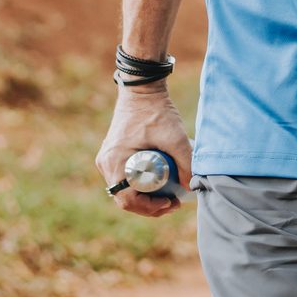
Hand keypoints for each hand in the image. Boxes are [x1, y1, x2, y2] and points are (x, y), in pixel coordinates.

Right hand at [95, 83, 193, 217]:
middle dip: (149, 206)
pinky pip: (124, 178)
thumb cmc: (156, 111)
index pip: (126, 200)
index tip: (171, 202)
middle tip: (173, 203)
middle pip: (124, 198)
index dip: (149, 207)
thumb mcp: (176, 137)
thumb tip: (191, 187)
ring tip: (168, 197)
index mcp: (114, 162)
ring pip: (124, 190)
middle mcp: (105, 163)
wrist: (142, 88)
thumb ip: (186, 162)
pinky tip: (157, 185)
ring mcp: (107, 159)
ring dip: (144, 197)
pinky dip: (139, 185)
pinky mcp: (113, 154)